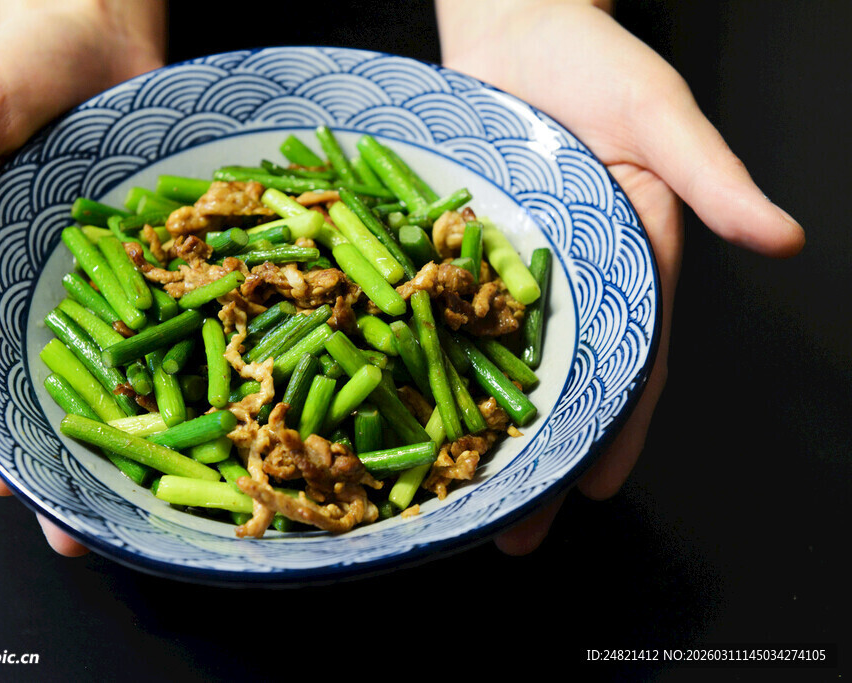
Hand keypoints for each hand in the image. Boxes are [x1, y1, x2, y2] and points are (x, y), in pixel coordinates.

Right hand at [0, 0, 165, 556]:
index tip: (9, 488)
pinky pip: (181, 313)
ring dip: (139, 429)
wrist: (99, 28)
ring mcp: (111, 275)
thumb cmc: (20, 66)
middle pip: (54, 388)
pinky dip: (195, 359)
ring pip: (125, 367)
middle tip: (88, 531)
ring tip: (158, 500)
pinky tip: (220, 408)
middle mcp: (49, 286)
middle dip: (69, 459)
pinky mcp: (164, 253)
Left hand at [436, 0, 803, 552]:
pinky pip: (447, 314)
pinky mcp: (462, 251)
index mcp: (631, 264)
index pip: (631, 361)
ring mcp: (512, 270)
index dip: (616, 426)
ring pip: (498, 362)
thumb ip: (714, 180)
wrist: (516, 26)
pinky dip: (432, 361)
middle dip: (541, 455)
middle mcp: (572, 280)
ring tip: (456, 501)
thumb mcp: (662, 118)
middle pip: (560, 381)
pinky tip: (409, 408)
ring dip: (481, 428)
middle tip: (513, 531)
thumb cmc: (596, 66)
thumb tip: (784, 240)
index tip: (594, 488)